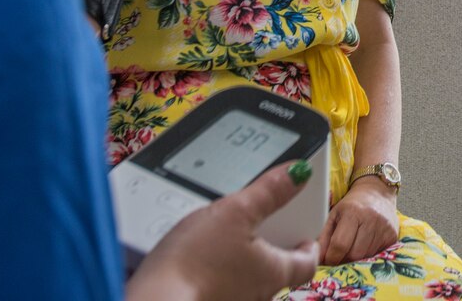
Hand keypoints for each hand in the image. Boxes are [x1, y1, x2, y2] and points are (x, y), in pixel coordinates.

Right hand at [127, 163, 319, 300]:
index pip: (306, 263)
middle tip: (261, 225)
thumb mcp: (234, 213)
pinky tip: (198, 257)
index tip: (305, 236)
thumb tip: (298, 173)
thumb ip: (267, 193)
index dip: (308, 246)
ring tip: (224, 235)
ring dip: (240, 259)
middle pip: (276, 270)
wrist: (153, 300)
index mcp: (273, 272)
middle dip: (270, 247)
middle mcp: (256, 294)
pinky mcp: (205, 300)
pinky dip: (215, 270)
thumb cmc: (195, 262)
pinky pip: (219, 285)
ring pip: (246, 279)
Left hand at [319, 177, 400, 265]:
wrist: (377, 192)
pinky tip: (364, 245)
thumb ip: (324, 236)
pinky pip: (377, 254)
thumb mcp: (334, 214)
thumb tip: (318, 258)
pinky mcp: (392, 235)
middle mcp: (371, 219)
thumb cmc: (352, 204)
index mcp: (353, 212)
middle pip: (354, 254)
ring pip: (366, 257)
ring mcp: (384, 228)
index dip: (331, 257)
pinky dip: (368, 255)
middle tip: (339, 255)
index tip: (327, 260)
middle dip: (343, 259)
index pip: (340, 245)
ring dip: (356, 258)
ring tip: (352, 248)